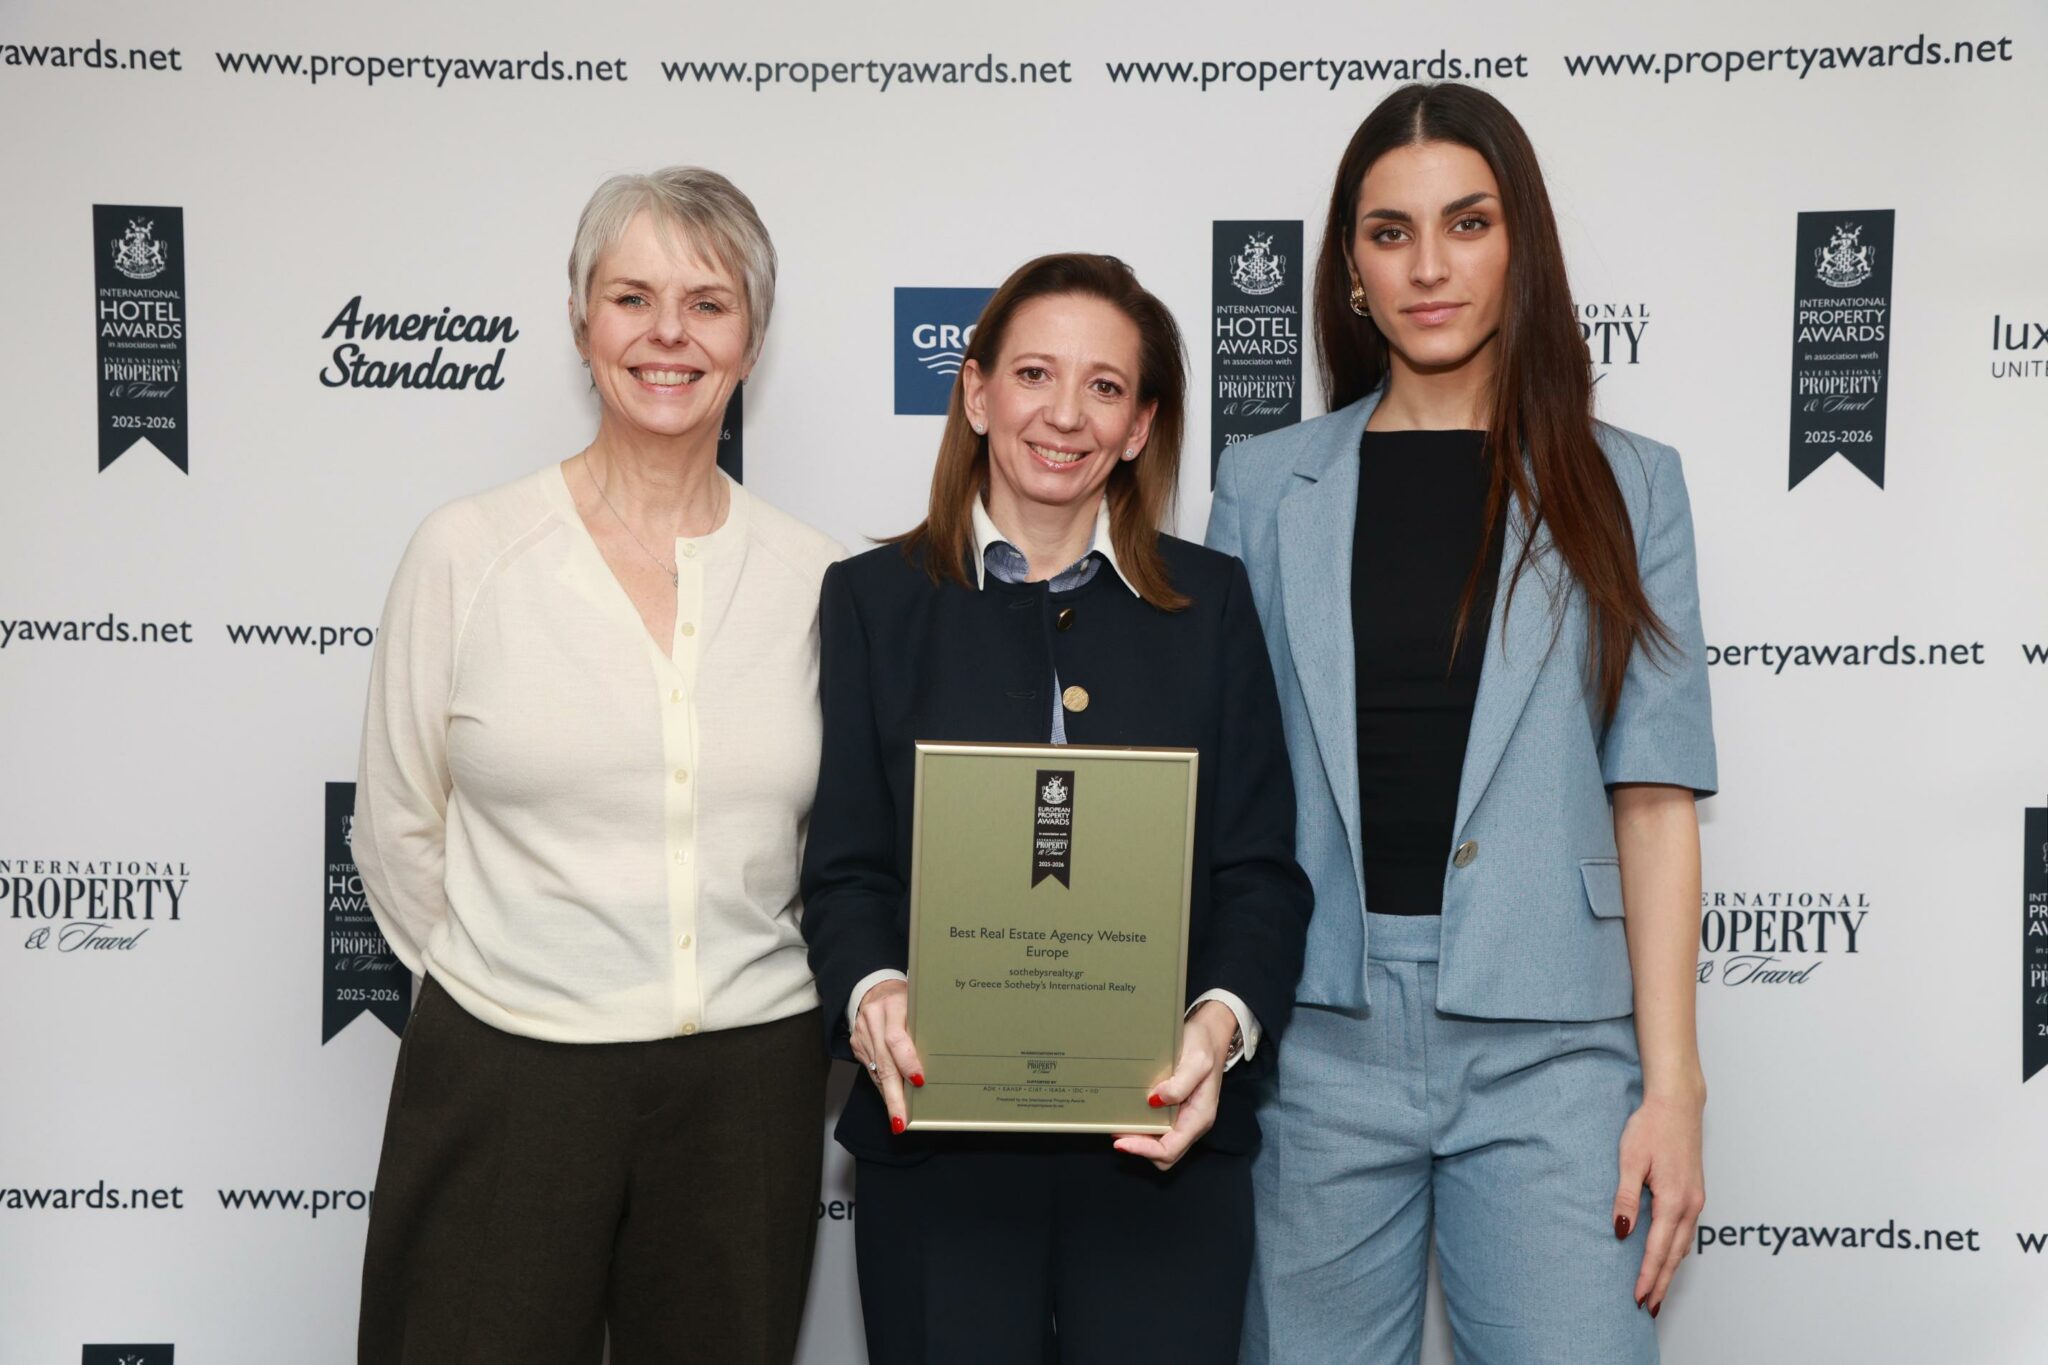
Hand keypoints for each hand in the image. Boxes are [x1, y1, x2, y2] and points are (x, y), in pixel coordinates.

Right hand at [849, 979, 923, 1135]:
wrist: (874, 988)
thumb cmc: (904, 998)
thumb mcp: (917, 1003)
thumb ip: (924, 1025)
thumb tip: (943, 1059)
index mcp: (892, 1005)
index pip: (897, 1038)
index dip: (908, 1061)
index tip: (919, 1080)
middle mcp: (873, 1020)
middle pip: (884, 1063)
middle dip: (894, 1096)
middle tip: (902, 1120)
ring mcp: (862, 1033)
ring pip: (876, 1071)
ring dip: (889, 1096)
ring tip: (899, 1119)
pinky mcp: (856, 1044)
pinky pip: (871, 1070)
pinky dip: (883, 1086)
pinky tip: (892, 1100)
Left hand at [1112, 1000, 1235, 1171]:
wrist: (1210, 1032)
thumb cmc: (1205, 1045)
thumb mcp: (1197, 1061)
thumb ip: (1180, 1084)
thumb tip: (1155, 1101)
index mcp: (1199, 1118)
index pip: (1170, 1149)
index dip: (1144, 1150)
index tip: (1121, 1142)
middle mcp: (1192, 1123)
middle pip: (1165, 1155)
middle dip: (1140, 1148)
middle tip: (1116, 1133)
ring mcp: (1185, 1118)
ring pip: (1161, 1144)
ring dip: (1140, 1140)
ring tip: (1119, 1126)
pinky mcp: (1177, 1110)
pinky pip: (1160, 1129)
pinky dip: (1143, 1129)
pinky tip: (1130, 1116)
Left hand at [1615, 1088, 1705, 1316]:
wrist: (1678, 1104)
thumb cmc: (1650, 1126)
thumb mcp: (1629, 1160)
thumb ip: (1625, 1197)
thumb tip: (1622, 1231)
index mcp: (1673, 1199)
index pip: (1658, 1248)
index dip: (1648, 1275)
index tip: (1639, 1297)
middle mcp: (1690, 1204)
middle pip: (1675, 1255)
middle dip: (1662, 1283)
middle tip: (1650, 1308)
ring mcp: (1696, 1199)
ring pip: (1684, 1246)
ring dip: (1670, 1270)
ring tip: (1657, 1291)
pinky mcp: (1695, 1193)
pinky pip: (1688, 1231)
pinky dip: (1678, 1251)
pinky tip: (1668, 1258)